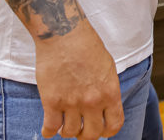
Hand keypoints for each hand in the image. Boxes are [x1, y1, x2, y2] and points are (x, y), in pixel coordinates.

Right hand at [35, 21, 123, 137]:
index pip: (114, 125)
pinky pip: (50, 128)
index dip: (107, 131)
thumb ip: (106, 89)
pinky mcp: (52, 101)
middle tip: (81, 127)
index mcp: (110, 92)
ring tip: (65, 122)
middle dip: (86, 134)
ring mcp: (72, 102)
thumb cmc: (86, 46)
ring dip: (67, 131)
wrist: (64, 34)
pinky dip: (49, 131)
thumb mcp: (107, 68)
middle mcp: (93, 101)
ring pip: (70, 133)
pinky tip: (49, 126)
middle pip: (92, 134)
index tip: (101, 129)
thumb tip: (104, 106)